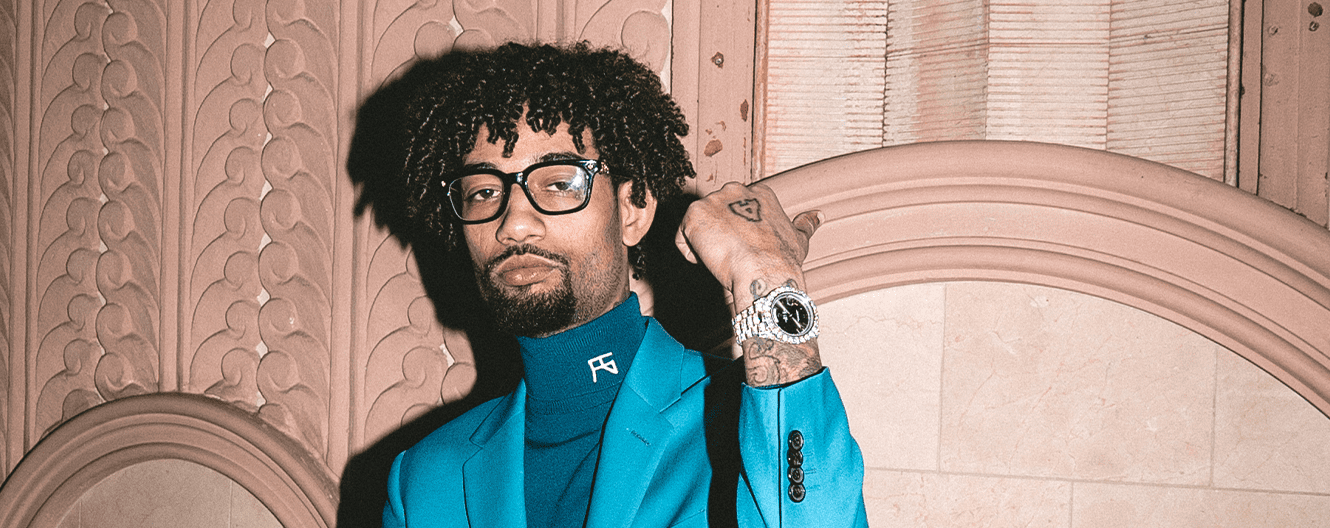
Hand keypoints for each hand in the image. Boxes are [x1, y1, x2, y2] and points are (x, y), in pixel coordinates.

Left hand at [674, 182, 824, 386]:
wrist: (764, 271)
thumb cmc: (782, 259)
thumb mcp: (798, 238)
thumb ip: (806, 224)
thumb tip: (819, 216)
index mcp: (758, 192)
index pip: (736, 210)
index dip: (737, 234)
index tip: (743, 249)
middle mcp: (735, 189)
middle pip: (715, 215)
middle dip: (719, 236)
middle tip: (731, 257)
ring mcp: (713, 200)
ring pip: (699, 226)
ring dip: (705, 246)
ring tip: (722, 261)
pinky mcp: (694, 215)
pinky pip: (683, 238)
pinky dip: (692, 254)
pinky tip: (709, 262)